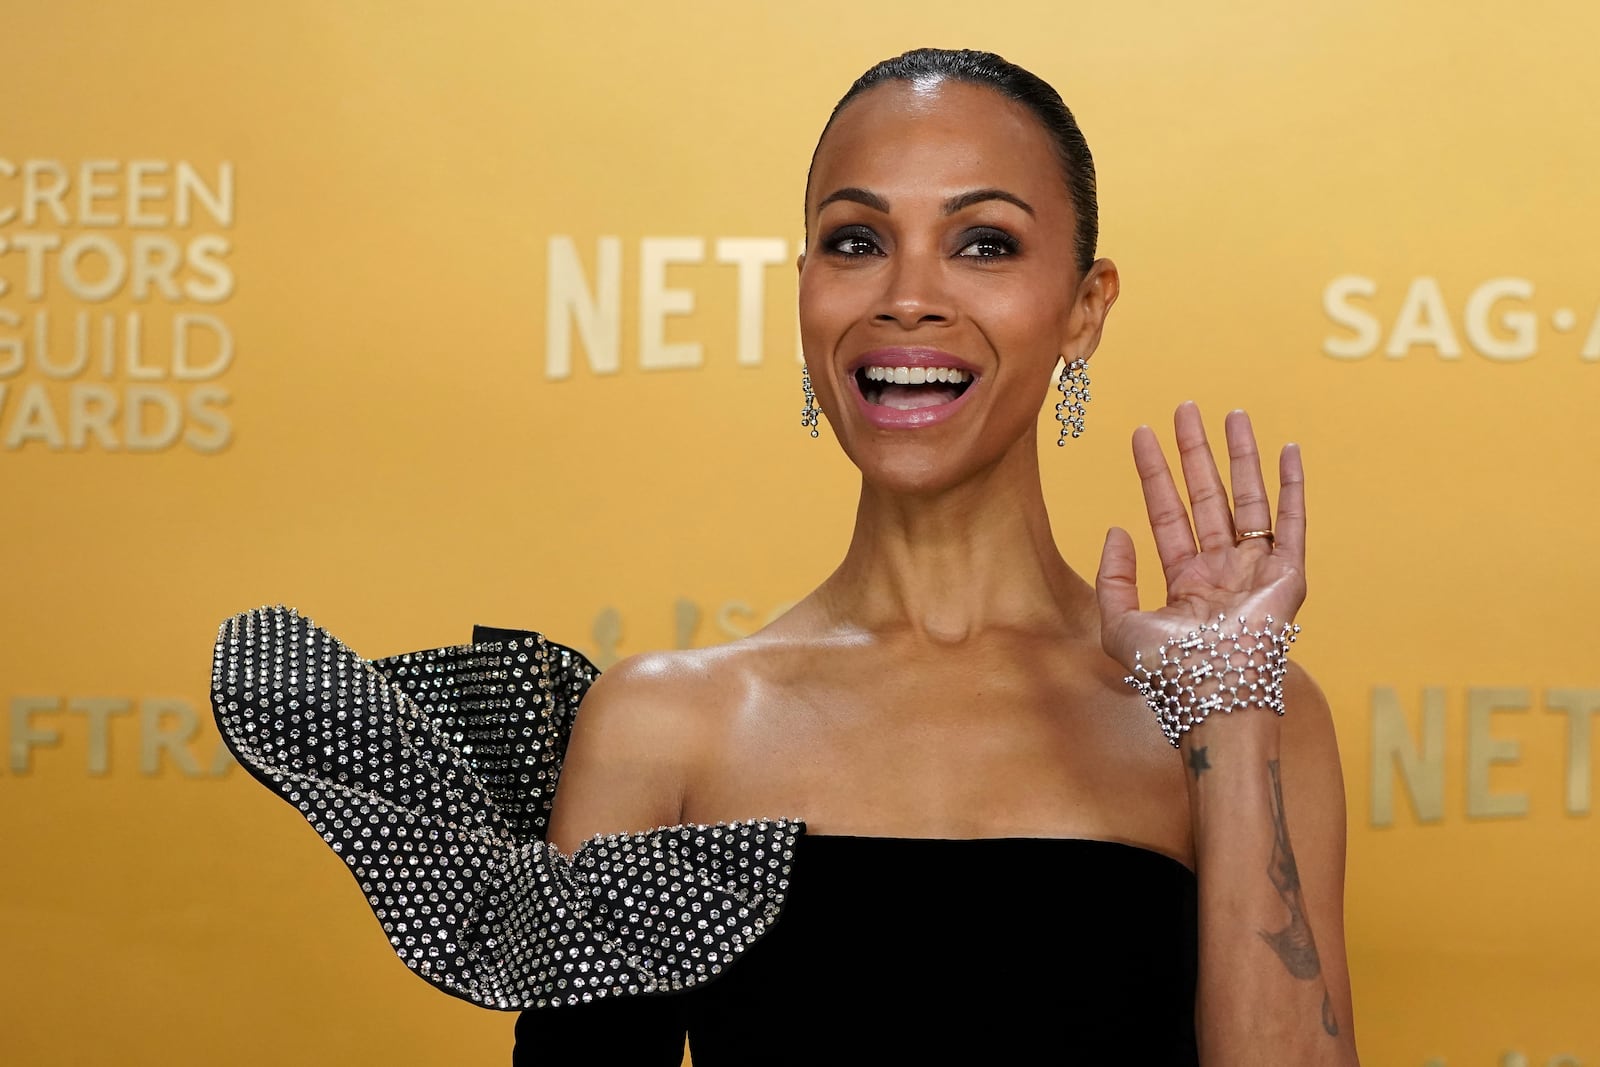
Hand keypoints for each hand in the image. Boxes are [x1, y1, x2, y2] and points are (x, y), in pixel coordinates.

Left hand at [1094, 402, 1305, 677]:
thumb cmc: (1168, 671)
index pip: (1167, 512)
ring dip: (1241, 456)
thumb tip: (1117, 530)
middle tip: (1185, 409)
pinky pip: (1293, 522)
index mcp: (1185, 581)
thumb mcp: (1119, 625)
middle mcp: (1222, 571)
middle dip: (1195, 451)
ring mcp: (1256, 570)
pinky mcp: (1288, 575)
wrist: (1214, 692)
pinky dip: (1293, 486)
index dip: (1154, 473)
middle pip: (1207, 495)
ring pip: (1248, 498)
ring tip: (1232, 413)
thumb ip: (1112, 578)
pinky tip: (1289, 451)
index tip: (1143, 434)